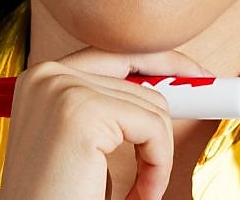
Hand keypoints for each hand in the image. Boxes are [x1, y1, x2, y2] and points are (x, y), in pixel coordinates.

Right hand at [0, 48, 211, 199]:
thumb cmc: (61, 197)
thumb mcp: (86, 144)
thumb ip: (113, 108)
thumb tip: (174, 80)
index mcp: (42, 79)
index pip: (117, 53)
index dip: (162, 63)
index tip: (197, 77)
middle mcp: (46, 75)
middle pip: (140, 75)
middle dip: (171, 110)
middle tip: (195, 123)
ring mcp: (62, 88)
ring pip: (153, 103)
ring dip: (157, 153)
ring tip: (140, 190)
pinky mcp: (82, 111)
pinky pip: (153, 127)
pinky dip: (158, 165)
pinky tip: (140, 194)